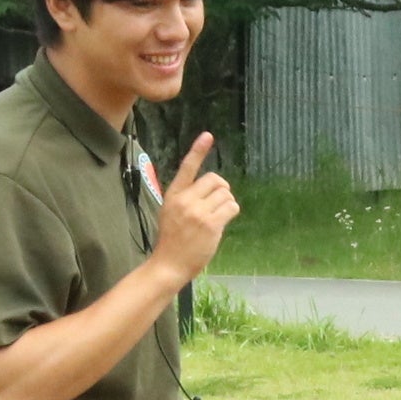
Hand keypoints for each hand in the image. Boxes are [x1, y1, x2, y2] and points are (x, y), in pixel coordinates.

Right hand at [151, 133, 236, 281]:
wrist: (169, 264)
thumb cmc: (172, 240)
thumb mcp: (171, 212)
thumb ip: (187, 199)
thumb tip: (211, 190)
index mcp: (173, 194)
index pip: (187, 167)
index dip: (198, 150)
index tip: (208, 135)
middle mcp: (185, 200)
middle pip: (215, 179)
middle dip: (222, 189)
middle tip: (218, 202)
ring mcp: (198, 211)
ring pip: (226, 193)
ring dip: (227, 202)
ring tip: (218, 215)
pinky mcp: (211, 224)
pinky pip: (231, 207)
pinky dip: (232, 211)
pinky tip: (223, 220)